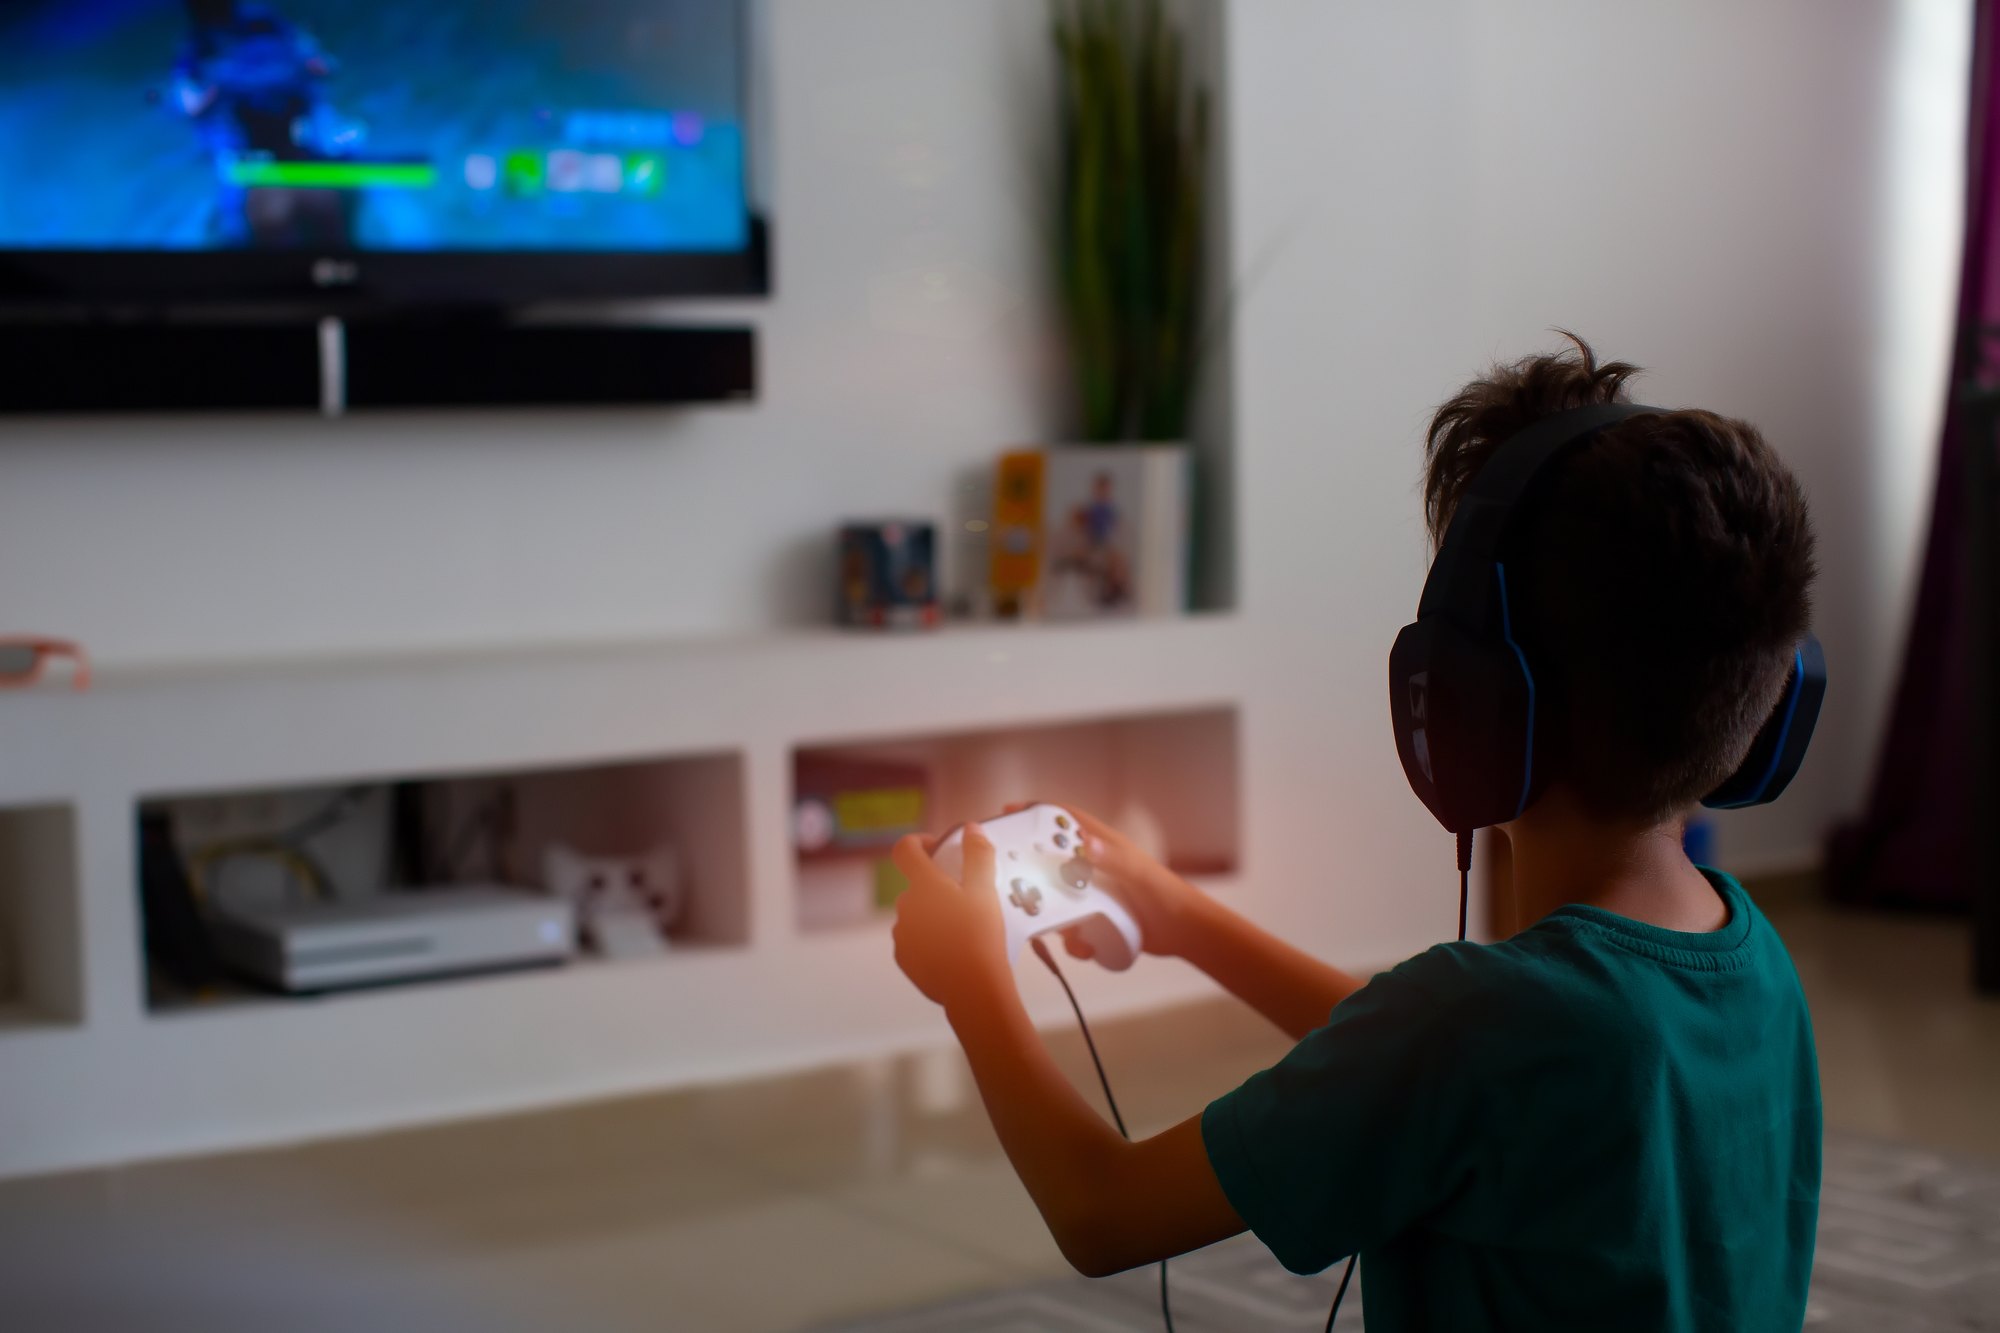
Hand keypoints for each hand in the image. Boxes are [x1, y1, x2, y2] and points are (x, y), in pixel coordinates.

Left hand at [891, 825, 1010, 1008]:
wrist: (972, 989)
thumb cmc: (981, 936)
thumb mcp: (986, 891)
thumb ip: (977, 855)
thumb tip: (971, 828)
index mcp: (923, 884)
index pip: (905, 849)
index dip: (919, 842)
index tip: (938, 848)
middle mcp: (905, 906)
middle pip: (917, 886)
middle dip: (938, 887)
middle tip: (968, 898)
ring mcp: (902, 934)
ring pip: (917, 915)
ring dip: (935, 915)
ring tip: (964, 930)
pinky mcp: (904, 958)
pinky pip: (916, 940)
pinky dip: (931, 940)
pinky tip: (954, 951)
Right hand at [1005, 803, 1205, 959]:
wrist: (1184, 933)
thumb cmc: (1168, 896)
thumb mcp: (1139, 875)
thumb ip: (1113, 859)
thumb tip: (1084, 842)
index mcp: (1103, 846)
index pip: (1065, 820)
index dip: (1038, 811)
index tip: (1010, 811)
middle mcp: (1093, 867)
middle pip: (1051, 862)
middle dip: (1034, 874)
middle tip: (1015, 884)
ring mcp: (1092, 894)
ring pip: (1056, 899)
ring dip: (1054, 917)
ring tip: (1062, 931)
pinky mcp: (1094, 918)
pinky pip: (1070, 927)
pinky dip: (1072, 941)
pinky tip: (1085, 949)